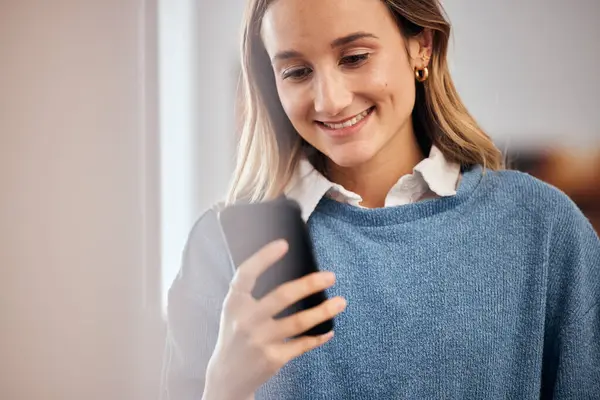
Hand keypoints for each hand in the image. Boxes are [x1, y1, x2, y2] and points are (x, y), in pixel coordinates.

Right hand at [203, 240, 345, 399]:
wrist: (227, 376)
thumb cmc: (236, 333)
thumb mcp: (235, 310)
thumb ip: (252, 292)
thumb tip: (288, 267)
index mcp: (234, 303)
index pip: (246, 274)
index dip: (264, 257)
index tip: (284, 244)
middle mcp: (245, 320)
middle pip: (282, 296)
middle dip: (310, 284)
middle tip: (330, 276)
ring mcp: (259, 340)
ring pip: (298, 322)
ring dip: (323, 311)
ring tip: (341, 302)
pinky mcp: (272, 359)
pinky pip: (302, 344)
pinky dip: (319, 336)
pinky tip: (329, 329)